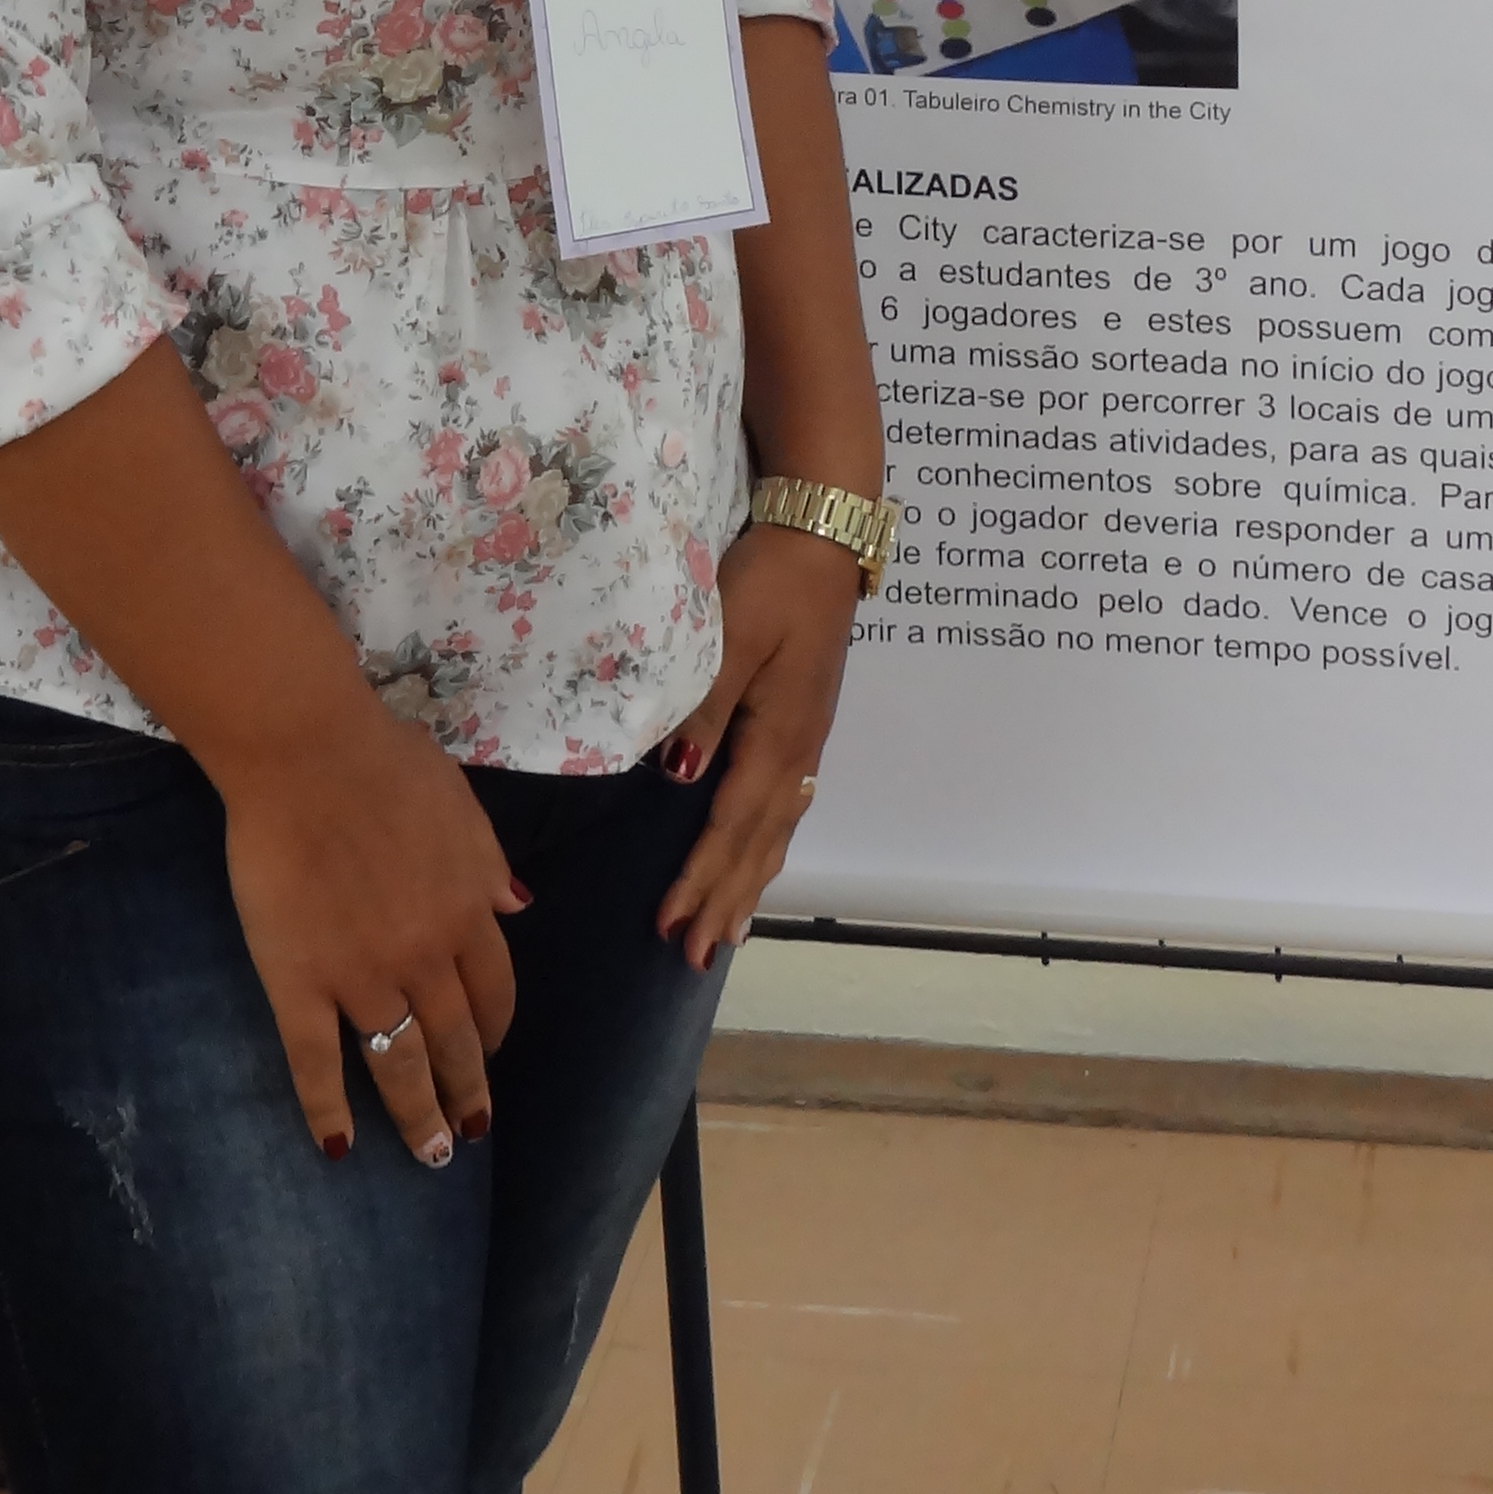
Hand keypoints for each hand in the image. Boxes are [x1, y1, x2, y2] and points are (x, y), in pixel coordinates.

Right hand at [217, 700, 526, 1168]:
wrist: (305, 754)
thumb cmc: (383, 763)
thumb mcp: (460, 805)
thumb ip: (487, 863)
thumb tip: (519, 907)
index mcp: (467, 909)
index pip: (494, 989)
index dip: (496, 1028)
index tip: (493, 1052)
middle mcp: (424, 955)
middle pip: (455, 1039)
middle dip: (467, 1090)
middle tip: (470, 1131)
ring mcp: (362, 976)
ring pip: (399, 1063)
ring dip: (418, 1115)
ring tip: (429, 1155)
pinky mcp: (300, 984)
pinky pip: (317, 1063)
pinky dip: (328, 1111)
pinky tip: (339, 1147)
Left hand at [655, 523, 856, 970]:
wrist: (824, 536)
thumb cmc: (772, 580)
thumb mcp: (731, 635)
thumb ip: (706, 707)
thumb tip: (679, 777)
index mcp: (779, 736)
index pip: (731, 826)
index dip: (700, 879)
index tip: (669, 926)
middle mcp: (799, 750)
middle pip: (759, 843)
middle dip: (725, 900)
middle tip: (693, 957)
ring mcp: (807, 738)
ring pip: (777, 829)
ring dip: (749, 883)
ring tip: (729, 932)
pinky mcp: (804, 721)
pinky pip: (785, 805)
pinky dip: (767, 845)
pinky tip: (760, 856)